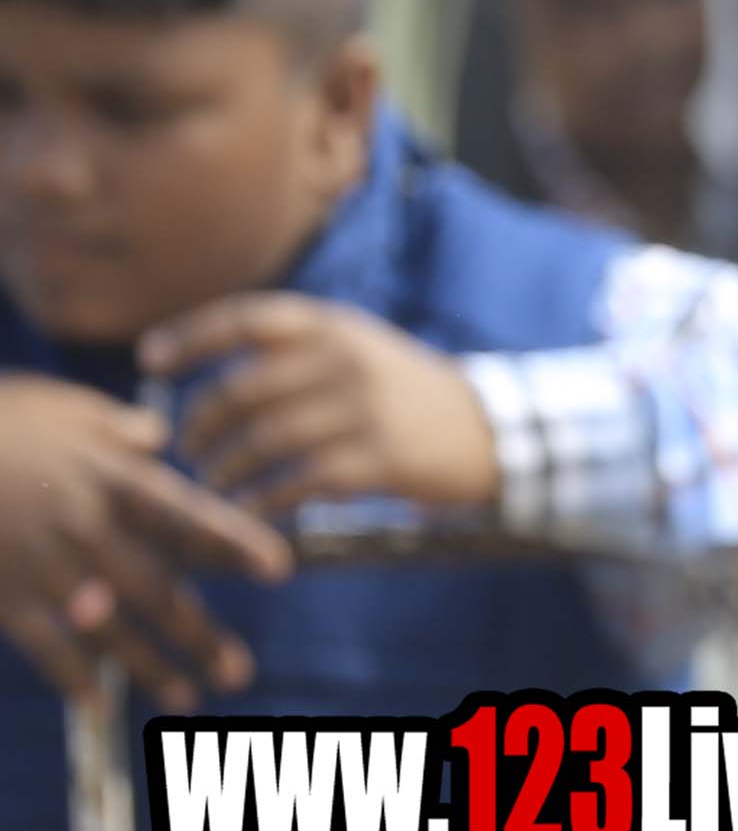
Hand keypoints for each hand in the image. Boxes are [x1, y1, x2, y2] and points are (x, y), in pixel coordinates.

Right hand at [0, 372, 290, 705]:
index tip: (278, 567)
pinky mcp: (3, 591)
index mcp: (109, 479)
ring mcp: (42, 564)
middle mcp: (84, 526)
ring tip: (188, 697)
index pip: (186, 514)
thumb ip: (115, 426)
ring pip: (107, 625)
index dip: (234, 540)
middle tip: (239, 670)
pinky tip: (97, 701)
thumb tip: (157, 435)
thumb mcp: (60, 407)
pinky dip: (70, 673)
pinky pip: (41, 640)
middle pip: (155, 587)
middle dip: (197, 632)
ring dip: (148, 665)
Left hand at [140, 294, 499, 516]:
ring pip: (263, 440)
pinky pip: (298, 482)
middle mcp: (344, 362)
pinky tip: (250, 510)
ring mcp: (362, 411)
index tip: (150, 361)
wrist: (495, 431)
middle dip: (201, 423)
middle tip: (188, 446)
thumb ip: (297, 351)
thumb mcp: (361, 349)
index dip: (190, 338)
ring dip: (225, 467)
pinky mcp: (378, 461)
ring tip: (213, 483)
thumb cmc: (408, 393)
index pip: (244, 319)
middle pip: (241, 390)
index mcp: (334, 327)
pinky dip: (264, 500)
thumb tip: (210, 370)